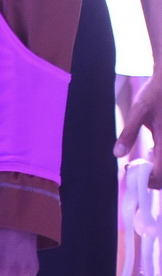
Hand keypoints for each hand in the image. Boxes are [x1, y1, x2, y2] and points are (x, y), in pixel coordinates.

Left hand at [116, 73, 161, 187]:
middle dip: (154, 177)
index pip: (161, 174)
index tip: (133, 171)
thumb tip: (117, 154)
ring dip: (160, 169)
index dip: (148, 180)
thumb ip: (129, 133)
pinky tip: (155, 148)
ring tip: (146, 157)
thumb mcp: (139, 111)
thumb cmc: (155, 95)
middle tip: (136, 166)